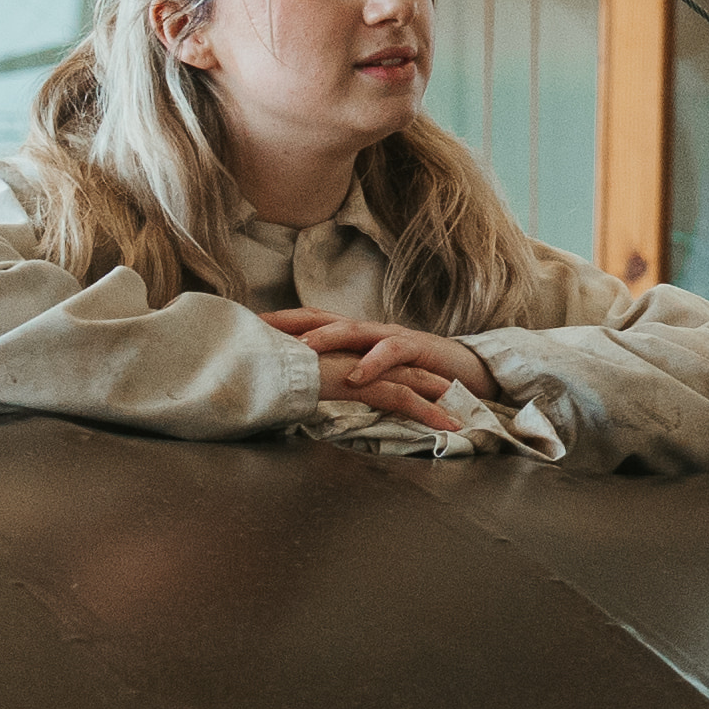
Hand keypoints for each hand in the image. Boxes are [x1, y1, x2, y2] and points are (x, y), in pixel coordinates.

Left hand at [268, 312, 498, 430]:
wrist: (468, 374)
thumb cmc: (413, 379)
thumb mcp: (370, 378)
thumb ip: (339, 378)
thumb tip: (295, 390)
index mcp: (353, 338)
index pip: (307, 323)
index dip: (276, 323)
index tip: (241, 327)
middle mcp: (368, 332)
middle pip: (322, 318)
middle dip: (289, 322)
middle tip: (257, 329)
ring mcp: (392, 337)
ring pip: (354, 330)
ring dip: (326, 338)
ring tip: (301, 350)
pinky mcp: (419, 351)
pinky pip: (393, 352)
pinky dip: (373, 363)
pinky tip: (356, 376)